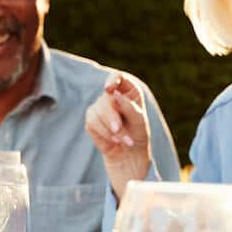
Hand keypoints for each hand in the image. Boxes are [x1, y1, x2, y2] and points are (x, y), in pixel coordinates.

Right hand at [84, 72, 151, 198]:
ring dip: (111, 129)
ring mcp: (100, 107)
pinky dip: (104, 134)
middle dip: (113, 117)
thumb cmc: (138, 134)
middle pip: (106, 98)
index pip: (118, 77)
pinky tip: (114, 141)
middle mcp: (112, 96)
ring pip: (98, 111)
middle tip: (119, 130)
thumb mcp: (139, 121)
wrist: (130, 154)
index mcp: (128, 91)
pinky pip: (92, 123)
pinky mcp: (91, 120)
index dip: (113, 80)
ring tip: (125, 141)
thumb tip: (114, 95)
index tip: (109, 89)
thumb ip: (129, 107)